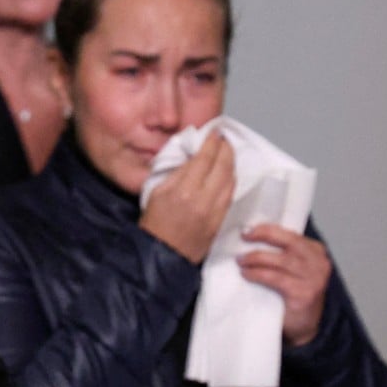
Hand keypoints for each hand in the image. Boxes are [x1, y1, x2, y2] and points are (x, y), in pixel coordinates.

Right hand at [139, 133, 235, 262]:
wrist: (163, 254)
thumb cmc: (154, 223)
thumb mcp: (156, 192)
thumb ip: (175, 173)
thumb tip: (191, 157)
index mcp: (182, 189)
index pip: (204, 158)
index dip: (211, 142)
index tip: (214, 132)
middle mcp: (202, 198)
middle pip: (222, 166)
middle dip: (226, 148)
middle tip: (224, 139)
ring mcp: (214, 211)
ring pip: (230, 179)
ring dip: (231, 163)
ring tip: (227, 153)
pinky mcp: (221, 220)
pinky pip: (231, 194)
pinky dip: (231, 180)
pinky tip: (228, 174)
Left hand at [237, 224, 330, 346]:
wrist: (304, 325)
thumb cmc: (293, 292)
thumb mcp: (291, 267)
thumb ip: (280, 251)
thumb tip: (250, 235)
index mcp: (315, 251)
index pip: (290, 233)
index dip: (267, 229)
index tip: (247, 229)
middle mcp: (318, 262)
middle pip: (287, 241)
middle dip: (263, 236)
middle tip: (243, 237)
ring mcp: (313, 278)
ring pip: (280, 260)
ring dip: (256, 258)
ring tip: (240, 260)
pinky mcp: (303, 293)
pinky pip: (276, 278)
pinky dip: (258, 274)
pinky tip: (247, 274)